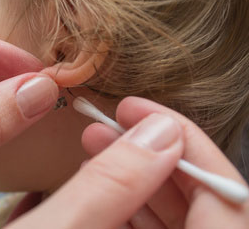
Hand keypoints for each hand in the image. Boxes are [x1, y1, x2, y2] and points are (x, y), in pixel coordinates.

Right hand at [8, 97, 248, 228]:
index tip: (141, 111)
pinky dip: (129, 203)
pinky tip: (99, 181)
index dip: (189, 146)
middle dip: (158, 155)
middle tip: (114, 123)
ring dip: (140, 175)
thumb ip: (113, 186)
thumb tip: (159, 131)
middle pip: (209, 209)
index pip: (230, 205)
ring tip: (98, 142)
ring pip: (180, 221)